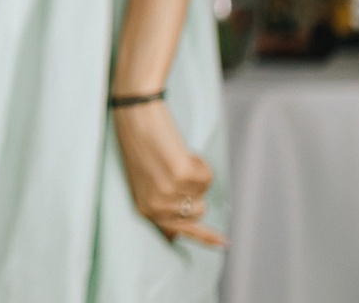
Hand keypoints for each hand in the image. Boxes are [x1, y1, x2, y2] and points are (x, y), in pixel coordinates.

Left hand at [113, 100, 224, 247]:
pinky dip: (199, 161)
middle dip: (194, 190)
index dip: (206, 237)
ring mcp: (169, 192)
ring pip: (204, 191)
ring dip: (195, 174)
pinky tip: (179, 151)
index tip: (225, 243)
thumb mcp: (143, 182)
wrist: (134, 114)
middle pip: (198, 211)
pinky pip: (208, 175)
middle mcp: (157, 206)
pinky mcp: (182, 174)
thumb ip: (161, 206)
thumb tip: (175, 234)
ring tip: (173, 157)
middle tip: (175, 168)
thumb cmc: (138, 144)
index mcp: (145, 209)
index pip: (180, 231)